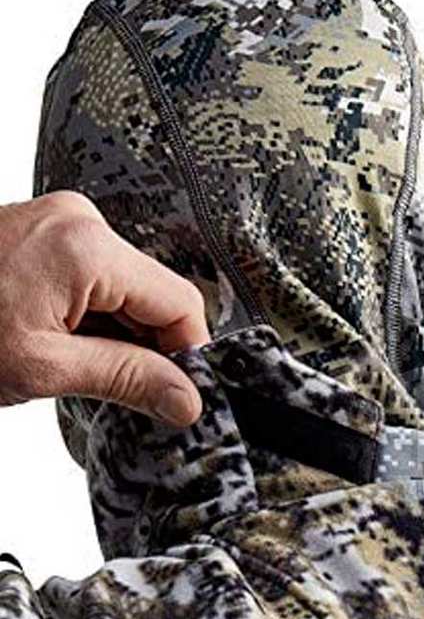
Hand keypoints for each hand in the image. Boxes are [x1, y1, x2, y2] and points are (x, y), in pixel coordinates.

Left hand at [0, 192, 209, 424]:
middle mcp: (78, 220)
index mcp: (85, 246)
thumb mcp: (41, 369)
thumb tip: (184, 398)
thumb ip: (126, 379)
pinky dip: (92, 316)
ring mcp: (60, 221)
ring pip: (126, 289)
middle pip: (153, 293)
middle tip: (117, 388)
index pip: (179, 303)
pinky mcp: (44, 231)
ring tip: (72, 362)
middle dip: (147, 345)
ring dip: (117, 333)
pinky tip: (63, 341)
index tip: (177, 393)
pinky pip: (96, 277)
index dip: (186, 354)